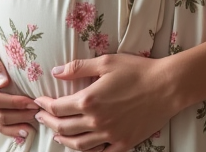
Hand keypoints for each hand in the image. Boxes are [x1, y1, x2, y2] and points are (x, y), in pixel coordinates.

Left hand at [34, 55, 180, 151]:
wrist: (167, 86)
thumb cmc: (137, 70)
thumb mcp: (106, 62)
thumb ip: (78, 67)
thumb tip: (56, 71)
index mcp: (89, 100)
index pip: (58, 108)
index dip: (45, 105)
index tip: (39, 101)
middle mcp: (96, 121)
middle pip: (63, 128)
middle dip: (48, 122)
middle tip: (41, 117)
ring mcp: (110, 135)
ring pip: (78, 145)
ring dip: (63, 140)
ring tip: (57, 134)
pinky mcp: (123, 144)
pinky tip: (82, 146)